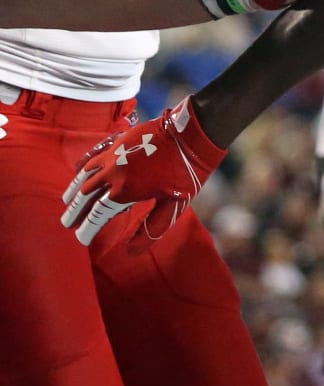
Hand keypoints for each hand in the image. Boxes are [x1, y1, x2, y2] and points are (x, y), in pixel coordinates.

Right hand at [61, 98, 225, 253]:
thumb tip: (131, 252)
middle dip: (75, 212)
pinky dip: (84, 164)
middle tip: (68, 223)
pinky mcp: (119, 139)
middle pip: (85, 196)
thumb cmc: (187, 172)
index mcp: (124, 191)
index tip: (82, 239)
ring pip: (85, 175)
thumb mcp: (174, 205)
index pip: (97, 216)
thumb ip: (151, 229)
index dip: (87, 230)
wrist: (192, 134)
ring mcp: (113, 154)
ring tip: (69, 201)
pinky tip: (79, 170)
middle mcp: (112, 173)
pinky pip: (94, 153)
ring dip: (76, 189)